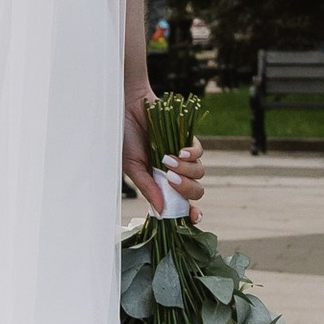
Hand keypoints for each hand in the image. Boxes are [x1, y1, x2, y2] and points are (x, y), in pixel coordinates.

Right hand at [123, 94, 205, 217]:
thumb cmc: (124, 136)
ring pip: (199, 173)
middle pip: (195, 191)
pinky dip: (192, 155)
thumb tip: (162, 212)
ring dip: (186, 170)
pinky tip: (180, 152)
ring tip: (167, 161)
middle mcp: (174, 173)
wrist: (127, 107)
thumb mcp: (132, 166)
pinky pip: (199, 153)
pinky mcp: (187, 139)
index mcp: (160, 184)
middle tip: (171, 181)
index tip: (193, 216)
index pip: (181, 204)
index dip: (189, 213)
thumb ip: (148, 187)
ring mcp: (182, 157)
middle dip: (187, 190)